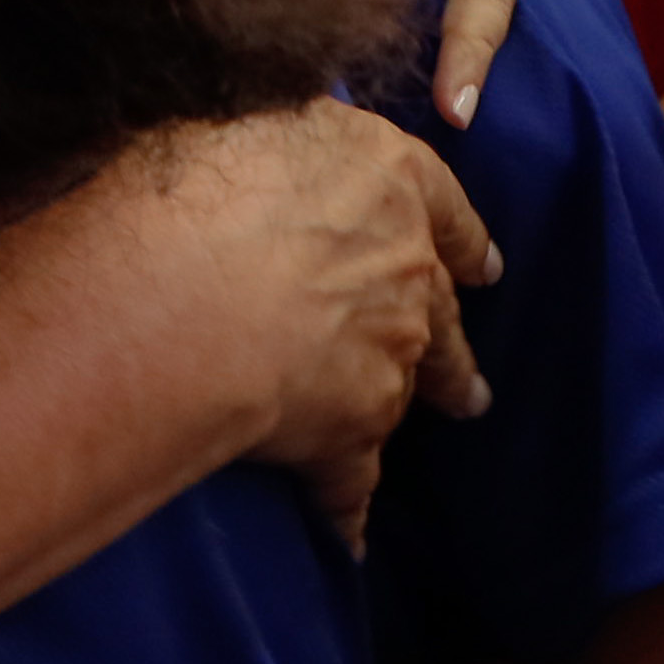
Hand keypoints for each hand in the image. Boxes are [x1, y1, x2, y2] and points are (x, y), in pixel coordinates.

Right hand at [128, 99, 503, 552]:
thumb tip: (255, 145)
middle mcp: (406, 262)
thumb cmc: (188, 188)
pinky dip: (348, 512)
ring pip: (417, 385)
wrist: (181, 290)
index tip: (482, 266)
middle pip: (440, 305)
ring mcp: (391, 350)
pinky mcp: (353, 430)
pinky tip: (347, 541)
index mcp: (386, 176)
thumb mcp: (238, 122)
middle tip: (470, 375)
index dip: (460, 237)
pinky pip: (352, 481)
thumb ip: (274, 144)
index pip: (440, 202)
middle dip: (454, 338)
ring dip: (426, 403)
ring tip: (447, 421)